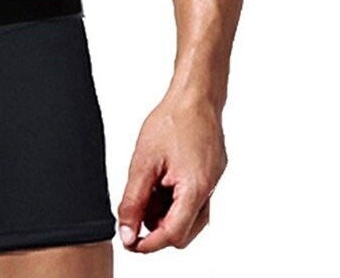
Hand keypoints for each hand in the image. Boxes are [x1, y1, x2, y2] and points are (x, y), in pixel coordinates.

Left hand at [117, 92, 226, 252]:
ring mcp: (212, 182)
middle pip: (183, 231)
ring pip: (188, 217)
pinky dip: (173, 198)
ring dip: (164, 212)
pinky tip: (160, 179)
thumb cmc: (172, 120)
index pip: (173, 235)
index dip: (149, 243)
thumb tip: (127, 229)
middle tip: (134, 211)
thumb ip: (134, 199)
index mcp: (195, 189)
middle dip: (156, 227)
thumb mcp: (143, 162)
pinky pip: (192, 199)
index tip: (131, 241)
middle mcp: (208, 190)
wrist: (194, 96)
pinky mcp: (210, 175)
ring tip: (146, 187)